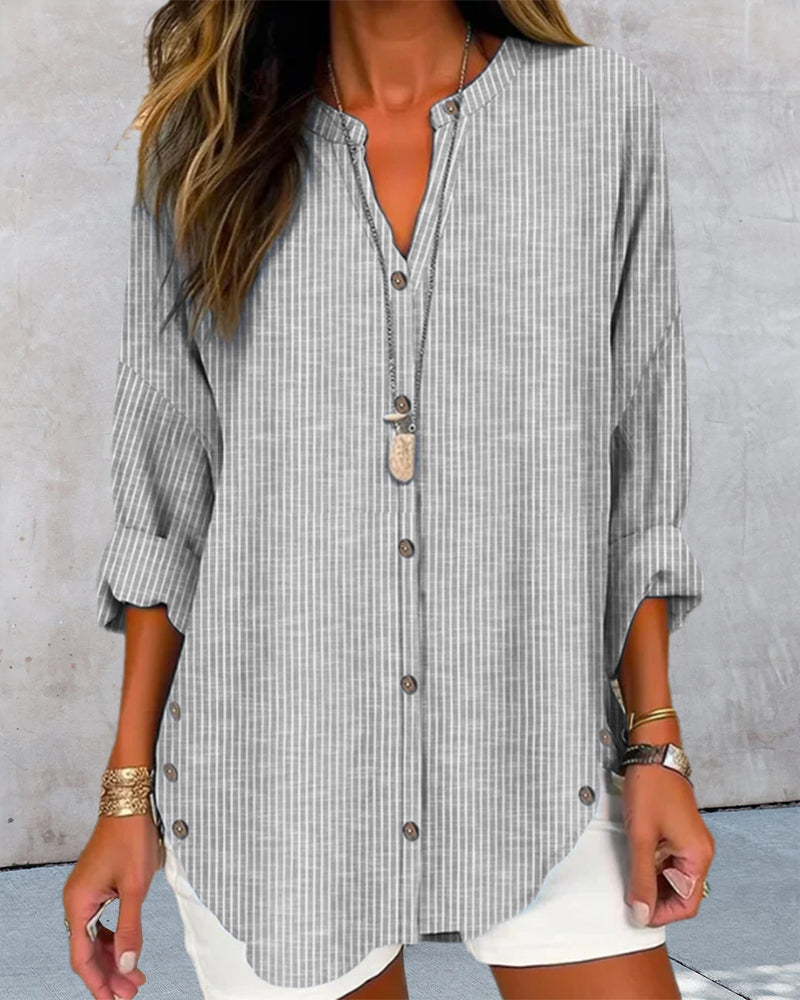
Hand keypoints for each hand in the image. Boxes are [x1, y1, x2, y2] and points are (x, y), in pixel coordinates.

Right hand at [63, 813, 164, 998]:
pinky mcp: (97, 885)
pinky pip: (100, 921)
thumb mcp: (135, 887)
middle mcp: (76, 900)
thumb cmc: (132, 838)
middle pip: (87, 950)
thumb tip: (129, 964)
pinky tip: (128, 948)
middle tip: (131, 991)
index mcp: (78, 903)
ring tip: (135, 976)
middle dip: (109, 974)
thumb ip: (131, 928)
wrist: (131, 803)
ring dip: (113, 957)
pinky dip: (114, 937)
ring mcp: (86, 893)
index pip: (82, 957)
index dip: (99, 982)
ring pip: (95, 937)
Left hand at [621, 763, 714, 926]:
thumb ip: (641, 878)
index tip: (637, 913)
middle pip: (683, 893)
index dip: (662, 913)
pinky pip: (671, 862)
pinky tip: (636, 862)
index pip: (688, 904)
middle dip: (657, 899)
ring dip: (654, 883)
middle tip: (629, 896)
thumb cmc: (650, 789)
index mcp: (698, 856)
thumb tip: (640, 913)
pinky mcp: (680, 834)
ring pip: (675, 878)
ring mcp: (691, 842)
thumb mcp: (641, 838)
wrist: (652, 755)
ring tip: (630, 878)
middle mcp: (700, 852)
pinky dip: (654, 867)